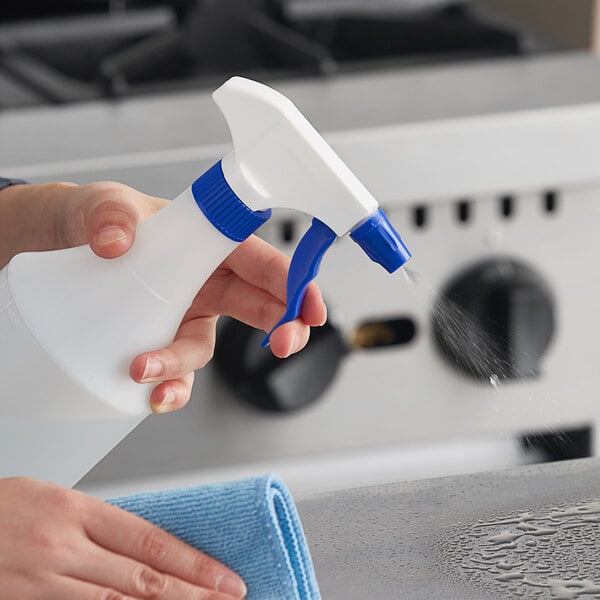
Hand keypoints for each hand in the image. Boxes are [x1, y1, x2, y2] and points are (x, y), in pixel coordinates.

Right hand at [0, 477, 246, 598]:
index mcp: (76, 510)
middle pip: (142, 578)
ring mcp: (41, 583)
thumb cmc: (2, 509)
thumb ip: (99, 526)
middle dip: (192, 594)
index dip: (194, 563)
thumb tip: (147, 550)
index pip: (150, 541)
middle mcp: (63, 548)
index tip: (225, 576)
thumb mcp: (56, 501)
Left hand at [1, 181, 326, 412]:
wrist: (52, 249)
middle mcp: (203, 281)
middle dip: (282, 329)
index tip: (312, 309)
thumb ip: (108, 212)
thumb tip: (117, 242)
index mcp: (208, 243)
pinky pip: (175, 370)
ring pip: (204, 349)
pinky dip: (169, 387)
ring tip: (152, 375)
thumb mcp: (99, 205)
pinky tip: (151, 394)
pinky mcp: (158, 340)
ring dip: (187, 367)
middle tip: (285, 345)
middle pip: (259, 307)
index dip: (297, 283)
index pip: (264, 261)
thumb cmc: (89, 220)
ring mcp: (182, 314)